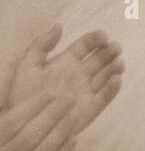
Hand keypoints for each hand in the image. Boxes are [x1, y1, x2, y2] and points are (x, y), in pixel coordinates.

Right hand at [0, 91, 75, 150]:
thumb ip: (7, 121)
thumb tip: (26, 95)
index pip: (13, 123)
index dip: (33, 106)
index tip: (51, 93)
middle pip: (31, 134)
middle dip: (53, 114)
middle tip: (69, 99)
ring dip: (62, 130)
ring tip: (74, 115)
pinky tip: (73, 138)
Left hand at [7, 25, 123, 135]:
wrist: (23, 124)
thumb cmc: (21, 96)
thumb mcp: (27, 66)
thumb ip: (41, 45)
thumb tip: (59, 25)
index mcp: (66, 61)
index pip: (86, 45)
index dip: (96, 38)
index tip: (103, 36)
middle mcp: (79, 75)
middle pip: (100, 58)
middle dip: (110, 51)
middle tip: (115, 47)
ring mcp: (86, 91)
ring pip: (106, 76)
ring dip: (114, 68)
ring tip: (118, 63)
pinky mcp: (90, 109)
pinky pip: (105, 97)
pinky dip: (113, 89)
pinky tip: (116, 80)